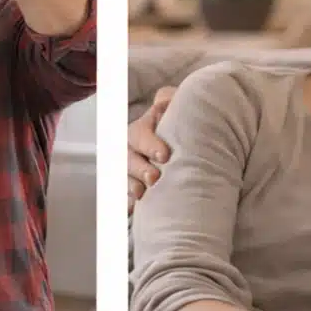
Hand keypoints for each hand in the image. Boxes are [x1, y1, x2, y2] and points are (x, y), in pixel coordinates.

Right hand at [128, 86, 175, 212]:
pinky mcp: (133, 187)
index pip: (139, 134)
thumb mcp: (178, 109)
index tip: (164, 156)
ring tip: (141, 194)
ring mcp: (130, 170)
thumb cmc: (184, 127)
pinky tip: (130, 211)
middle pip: (127, 157)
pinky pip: (123, 196)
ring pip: (122, 176)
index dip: (149, 144)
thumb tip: (166, 99)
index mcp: (143, 129)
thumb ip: (172, 100)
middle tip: (154, 178)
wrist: (188, 148)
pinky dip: (126, 204)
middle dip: (139, 168)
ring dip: (129, 185)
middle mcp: (132, 149)